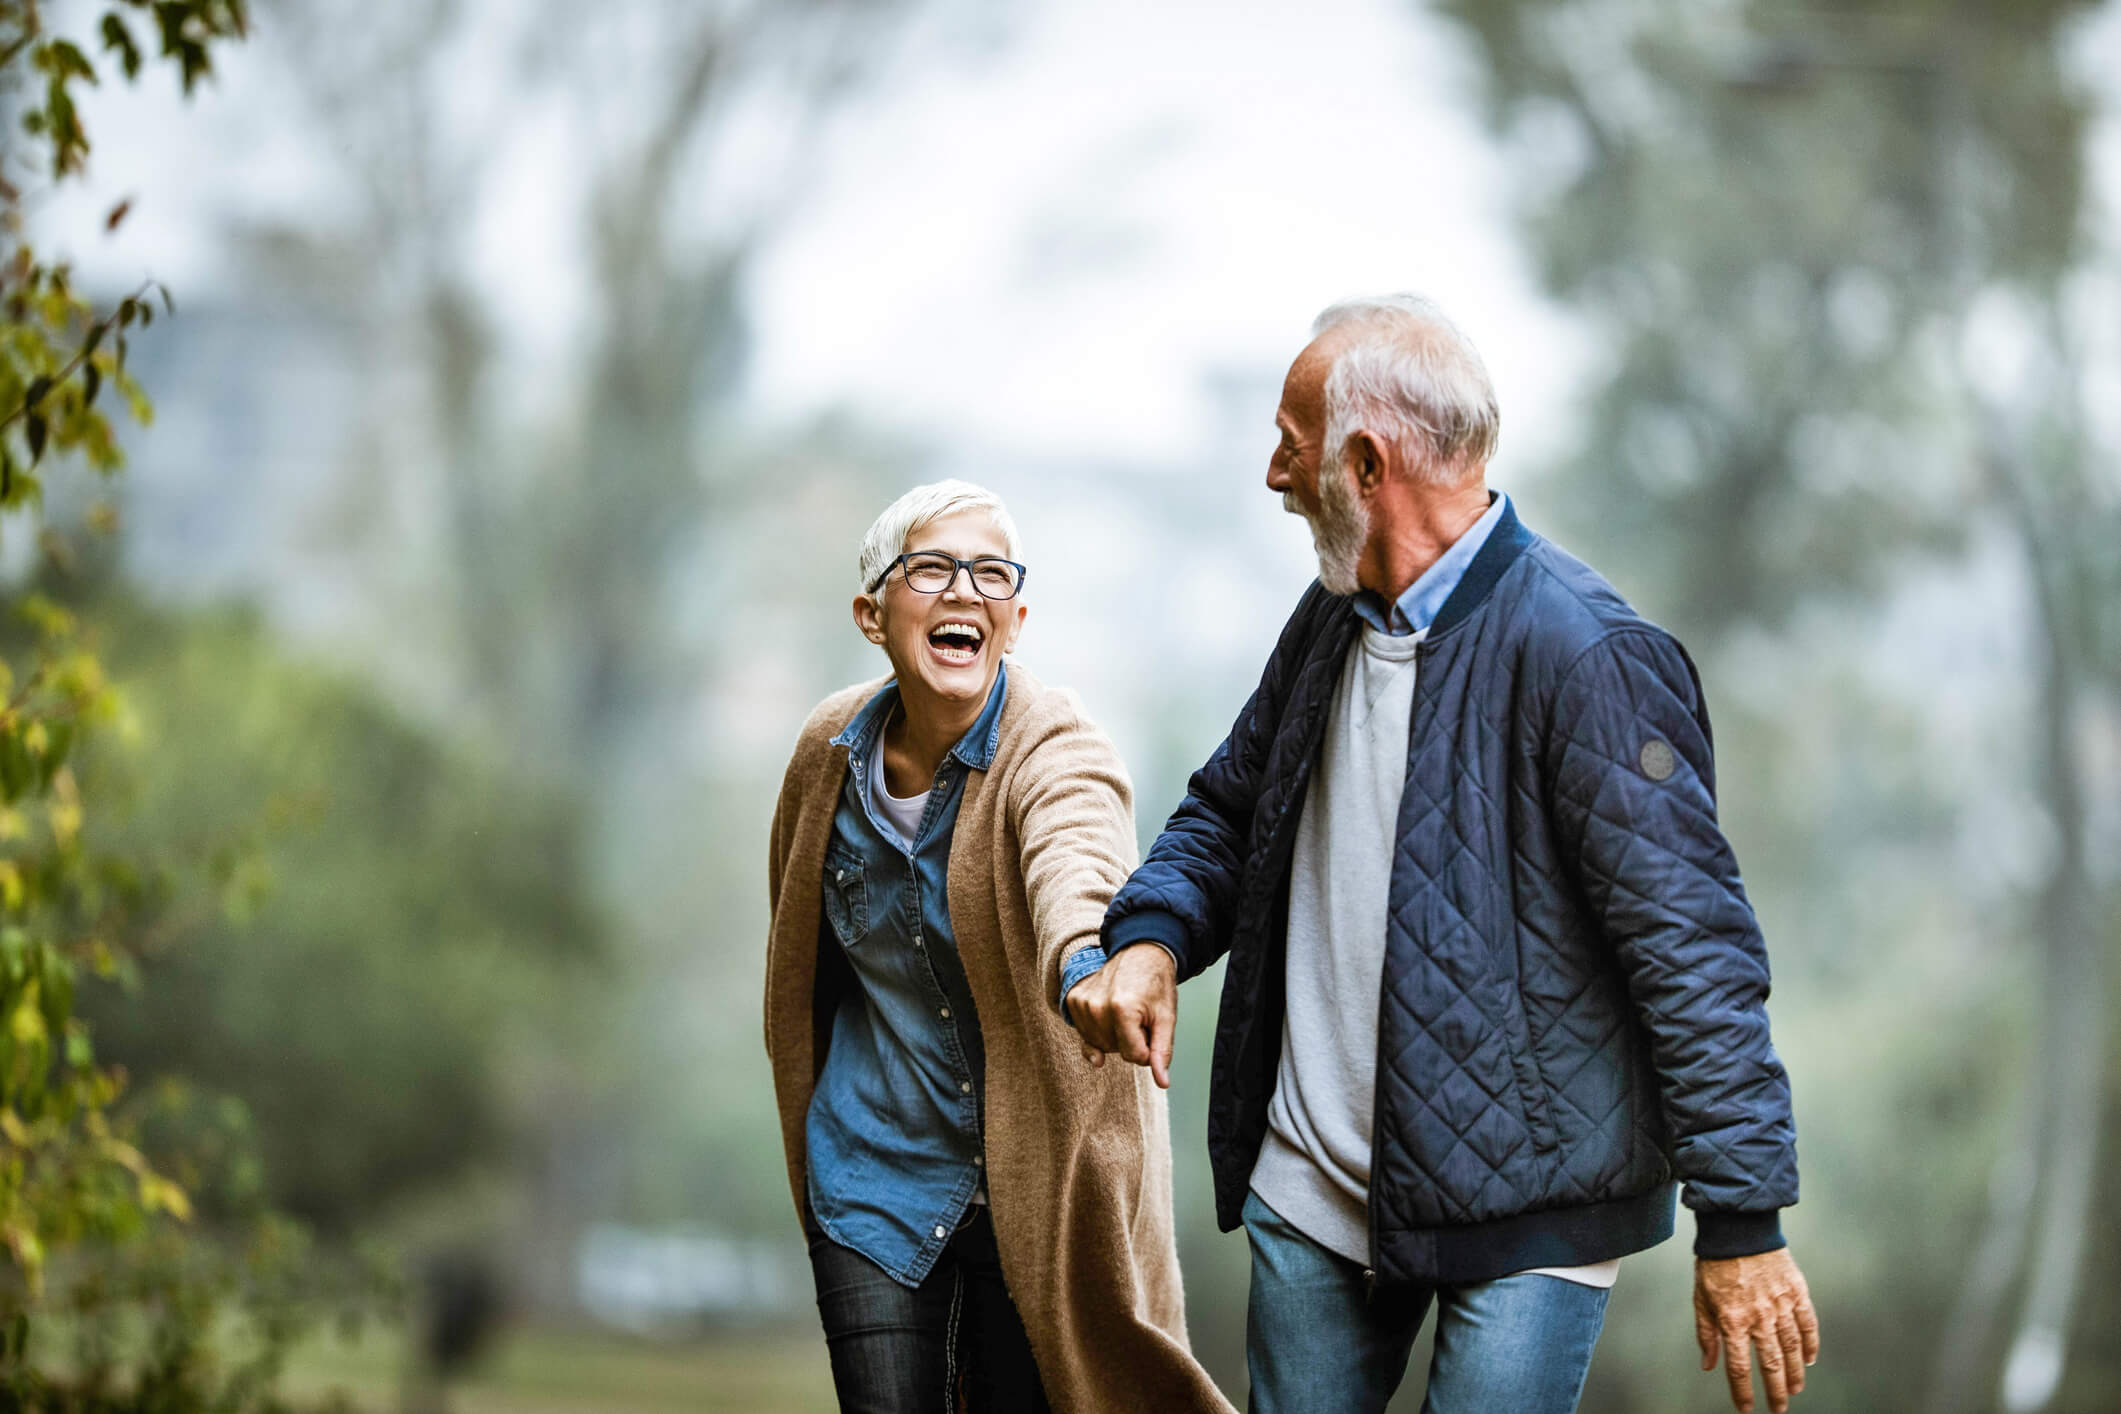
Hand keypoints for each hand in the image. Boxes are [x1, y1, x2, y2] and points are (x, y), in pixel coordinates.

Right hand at [1068, 944, 1178, 1087]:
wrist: (1139, 953)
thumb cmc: (1155, 985)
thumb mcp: (1166, 1018)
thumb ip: (1162, 1052)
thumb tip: (1162, 1082)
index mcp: (1122, 1010)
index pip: (1135, 1056)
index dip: (1147, 1047)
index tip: (1151, 1026)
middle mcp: (1096, 1007)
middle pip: (1116, 1051)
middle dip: (1130, 1040)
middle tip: (1139, 1014)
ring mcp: (1081, 1003)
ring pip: (1100, 1046)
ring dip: (1114, 1036)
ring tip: (1124, 1011)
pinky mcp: (1072, 1001)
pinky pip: (1086, 1035)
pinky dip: (1099, 1030)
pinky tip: (1108, 1013)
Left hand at [1695, 1247, 1819, 1412]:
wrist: (1738, 1228)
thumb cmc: (1715, 1263)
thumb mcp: (1701, 1298)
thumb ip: (1706, 1333)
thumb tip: (1709, 1364)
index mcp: (1732, 1319)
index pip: (1738, 1366)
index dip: (1743, 1391)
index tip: (1747, 1408)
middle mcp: (1759, 1316)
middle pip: (1771, 1364)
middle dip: (1776, 1391)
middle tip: (1779, 1408)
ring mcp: (1780, 1304)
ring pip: (1793, 1349)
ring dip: (1796, 1373)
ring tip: (1795, 1389)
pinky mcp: (1796, 1292)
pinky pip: (1808, 1324)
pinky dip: (1811, 1344)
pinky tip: (1810, 1359)